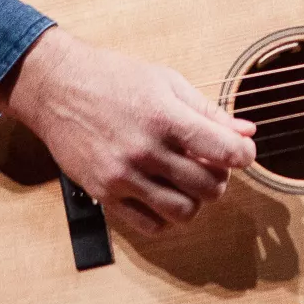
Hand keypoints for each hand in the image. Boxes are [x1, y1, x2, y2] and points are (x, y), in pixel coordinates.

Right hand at [0, 27, 255, 236]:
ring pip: (183, 211)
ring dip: (195, 200)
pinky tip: (163, 195)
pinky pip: (149, 225)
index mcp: (166, 117)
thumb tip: (247, 132)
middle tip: (212, 165)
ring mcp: (123, 176)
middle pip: (209, 187)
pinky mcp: (104, 193)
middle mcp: (146, 150)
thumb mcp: (167, 82)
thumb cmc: (114, 78)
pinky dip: (165, 217)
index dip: (244, 155)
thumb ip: (208, 111)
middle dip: (220, 178)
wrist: (57, 87)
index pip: (224, 150)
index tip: (242, 153)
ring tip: (187, 182)